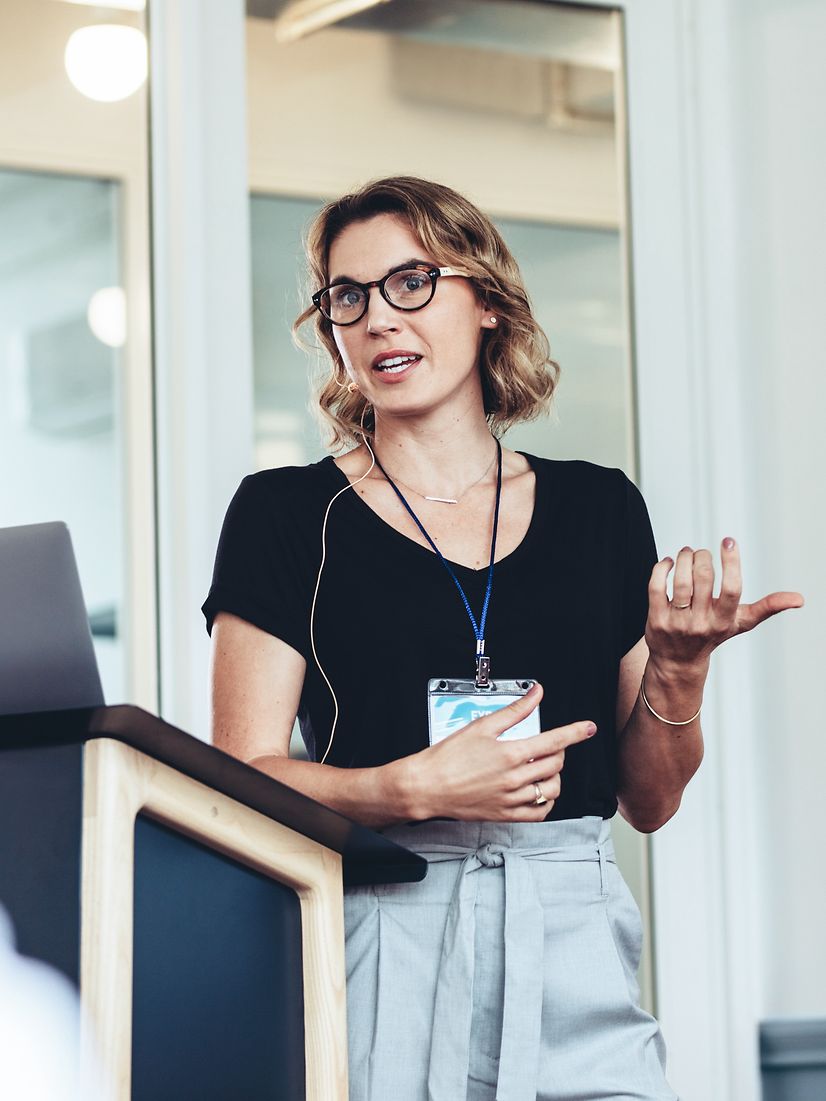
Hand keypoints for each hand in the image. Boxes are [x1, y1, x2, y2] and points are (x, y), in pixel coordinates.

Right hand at [406, 683, 597, 821]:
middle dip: (559, 751)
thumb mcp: (482, 726)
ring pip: (551, 789)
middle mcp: (515, 779)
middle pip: (555, 764)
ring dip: (554, 776)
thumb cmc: (447, 757)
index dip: (575, 732)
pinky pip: (538, 813)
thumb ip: (514, 711)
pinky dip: (546, 801)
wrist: (427, 786)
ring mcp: (511, 799)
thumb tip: (535, 694)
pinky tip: (539, 791)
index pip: (554, 741)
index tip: (587, 728)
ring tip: (544, 767)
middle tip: (550, 745)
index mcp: (510, 754)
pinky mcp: (505, 814)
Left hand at [646, 537, 804, 673]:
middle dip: (703, 556)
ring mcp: (677, 622)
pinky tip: (669, 563)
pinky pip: (656, 586)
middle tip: (703, 552)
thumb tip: (799, 599)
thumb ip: (768, 607)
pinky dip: (662, 568)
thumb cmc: (712, 634)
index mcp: (725, 620)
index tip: (728, 541)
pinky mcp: (656, 619)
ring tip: (687, 553)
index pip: (732, 589)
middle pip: (704, 578)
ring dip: (684, 558)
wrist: (678, 662)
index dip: (731, 562)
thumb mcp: (741, 622)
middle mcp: (701, 622)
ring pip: (680, 581)